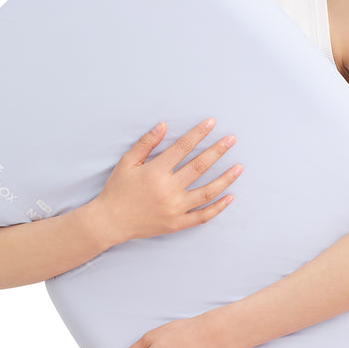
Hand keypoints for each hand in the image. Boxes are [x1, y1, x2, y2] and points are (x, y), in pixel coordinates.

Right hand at [93, 119, 241, 245]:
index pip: (183, 148)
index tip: (212, 123)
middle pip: (199, 166)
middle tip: (231, 140)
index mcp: (156, 172)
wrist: (109, 222)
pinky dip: (218, 207)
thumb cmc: (117, 189)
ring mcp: (175, 209)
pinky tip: (230, 197)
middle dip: (217, 151)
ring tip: (239, 167)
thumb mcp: (127, 163)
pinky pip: (202, 216)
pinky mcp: (177, 224)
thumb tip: (163, 125)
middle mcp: (168, 190)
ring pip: (207, 192)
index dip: (198, 133)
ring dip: (225, 179)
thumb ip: (146, 143)